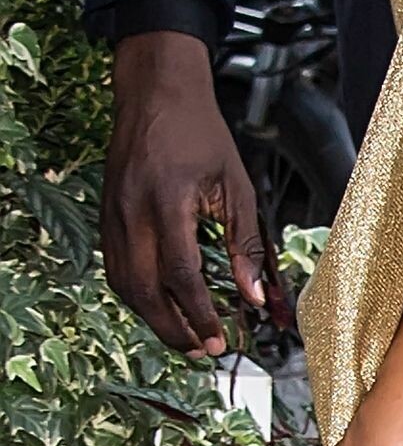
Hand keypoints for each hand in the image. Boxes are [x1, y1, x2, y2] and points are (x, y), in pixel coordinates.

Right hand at [102, 33, 267, 357]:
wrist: (156, 95)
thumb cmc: (201, 134)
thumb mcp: (237, 184)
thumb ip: (246, 241)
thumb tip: (254, 295)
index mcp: (168, 202)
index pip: (181, 274)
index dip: (200, 313)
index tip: (220, 339)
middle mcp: (132, 214)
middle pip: (145, 291)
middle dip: (174, 329)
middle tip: (203, 350)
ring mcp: (112, 216)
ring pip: (125, 285)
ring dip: (153, 317)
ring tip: (186, 336)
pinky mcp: (106, 217)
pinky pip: (117, 268)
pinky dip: (138, 294)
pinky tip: (162, 304)